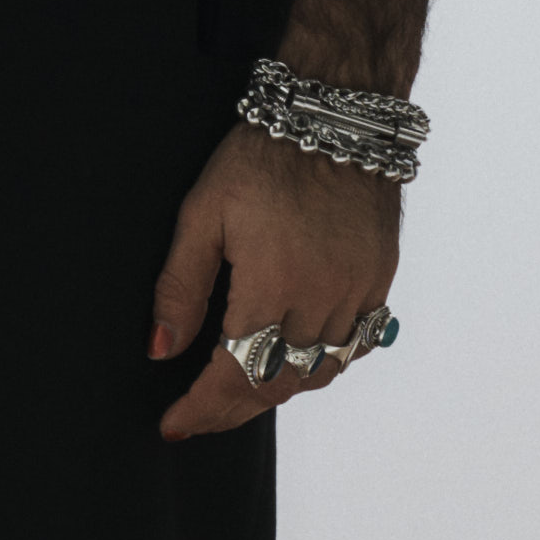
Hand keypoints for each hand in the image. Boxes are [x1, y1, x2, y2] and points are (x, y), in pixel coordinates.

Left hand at [149, 124, 399, 439]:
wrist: (335, 115)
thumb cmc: (260, 157)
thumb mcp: (202, 214)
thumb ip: (180, 288)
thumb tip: (159, 350)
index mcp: (272, 284)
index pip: (235, 374)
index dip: (202, 409)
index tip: (174, 424)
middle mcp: (322, 297)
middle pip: (277, 384)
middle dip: (232, 410)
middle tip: (199, 416)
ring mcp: (358, 290)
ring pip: (320, 372)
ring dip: (277, 390)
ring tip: (240, 393)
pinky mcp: (380, 277)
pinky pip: (355, 344)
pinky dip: (323, 363)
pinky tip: (296, 360)